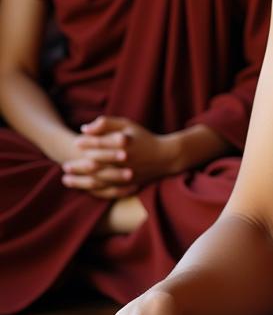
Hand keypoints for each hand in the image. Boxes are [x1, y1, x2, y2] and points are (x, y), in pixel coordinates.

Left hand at [62, 116, 177, 196]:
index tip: (76, 142)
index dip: (86, 142)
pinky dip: (93, 191)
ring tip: (66, 179)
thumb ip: (106, 123)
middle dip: (78, 165)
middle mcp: (125, 161)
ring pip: (98, 181)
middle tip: (65, 166)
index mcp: (125, 144)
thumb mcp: (128, 125)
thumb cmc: (143, 138)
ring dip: (80, 181)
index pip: (101, 143)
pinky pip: (107, 191)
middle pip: (96, 164)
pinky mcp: (127, 186)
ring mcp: (126, 175)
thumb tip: (84, 128)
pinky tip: (82, 188)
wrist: (165, 157)